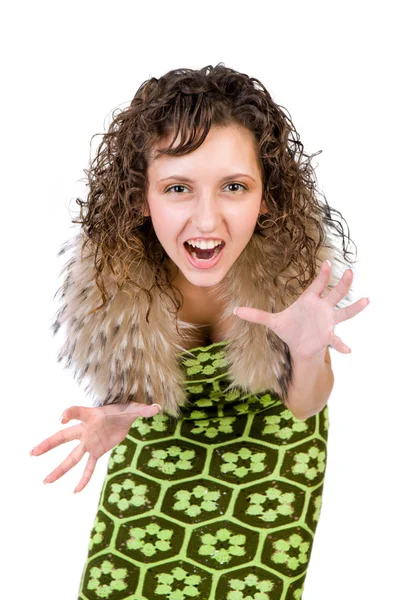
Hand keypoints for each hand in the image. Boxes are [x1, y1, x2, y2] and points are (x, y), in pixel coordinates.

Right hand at [29, 402, 160, 493]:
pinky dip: (83, 479)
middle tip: (33, 453)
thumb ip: (144, 409)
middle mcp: (86, 430)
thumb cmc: (126, 409)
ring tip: (45, 481)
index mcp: (92, 415)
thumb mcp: (134, 408)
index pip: (77, 412)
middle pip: (64, 437)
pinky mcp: (97, 452)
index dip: (69, 414)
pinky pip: (88, 467)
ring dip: (59, 469)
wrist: (126, 416)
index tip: (62, 419)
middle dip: (48, 445)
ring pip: (72, 457)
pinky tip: (75, 492)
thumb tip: (158, 407)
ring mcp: (89, 442)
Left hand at [233, 260, 369, 360]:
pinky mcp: (328, 335)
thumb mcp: (272, 322)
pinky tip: (348, 350)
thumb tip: (235, 310)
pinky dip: (342, 345)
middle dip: (342, 284)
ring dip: (355, 307)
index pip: (318, 285)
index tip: (327, 263)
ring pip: (344, 312)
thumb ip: (256, 315)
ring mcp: (328, 321)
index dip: (323, 275)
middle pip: (335, 293)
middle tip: (350, 272)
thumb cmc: (290, 329)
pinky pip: (337, 339)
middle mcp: (322, 308)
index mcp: (309, 300)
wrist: (299, 346)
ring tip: (366, 300)